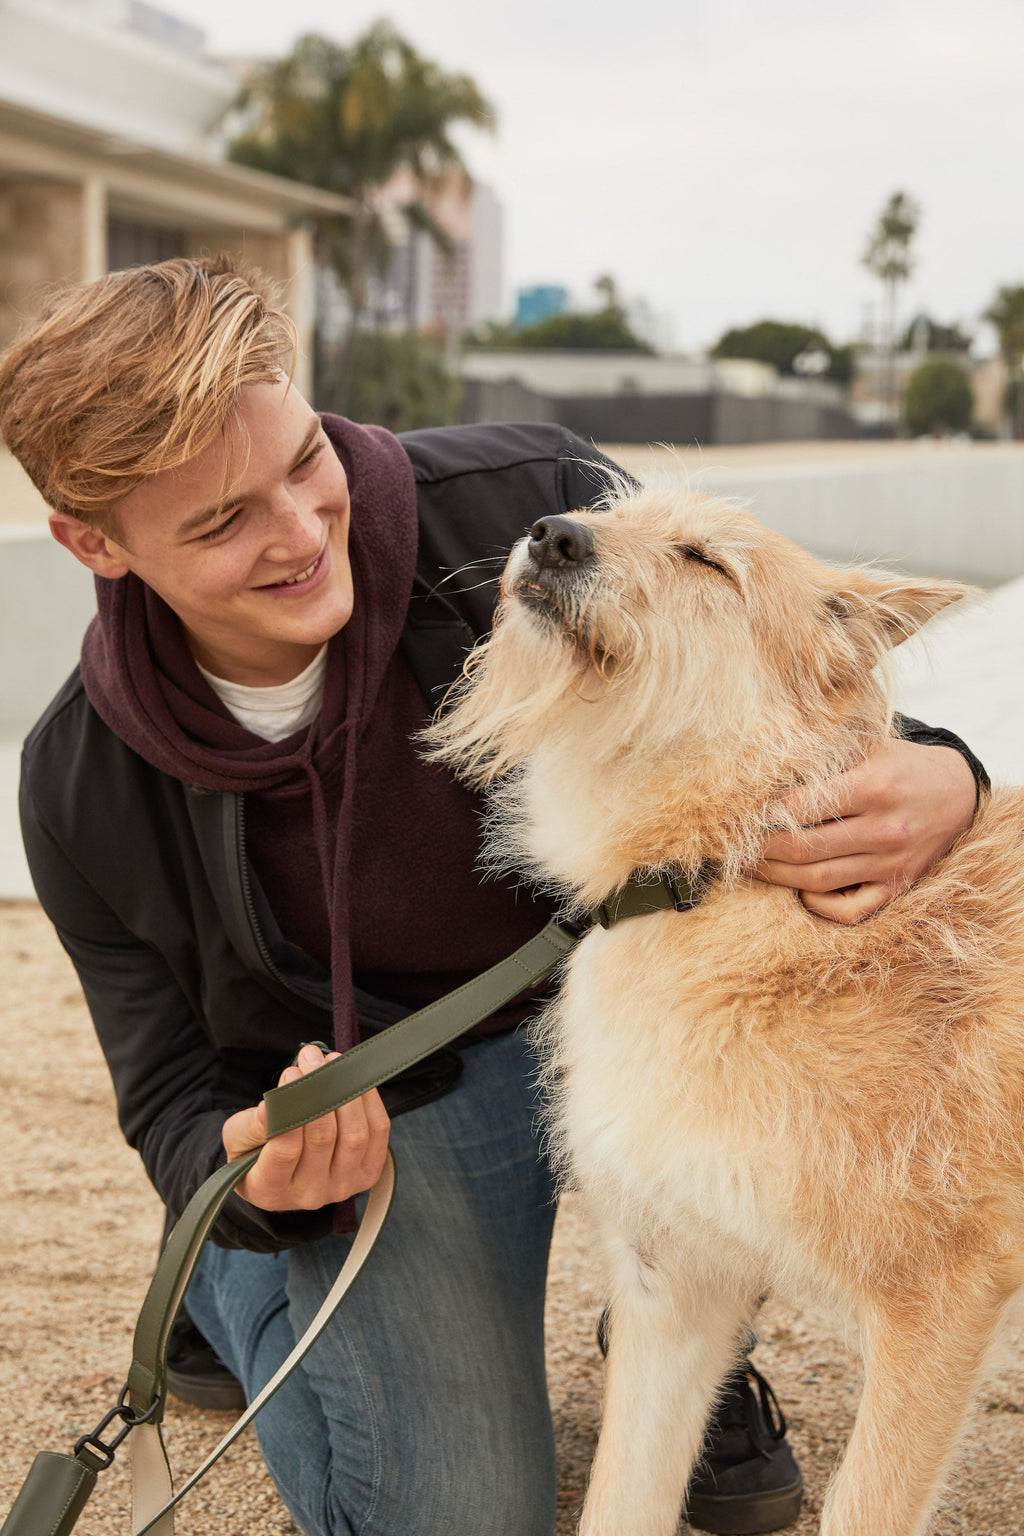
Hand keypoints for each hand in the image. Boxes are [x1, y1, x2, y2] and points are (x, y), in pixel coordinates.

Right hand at [223, 1043, 390, 1210]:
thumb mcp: (237, 1137)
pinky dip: (368, 1101)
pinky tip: (354, 1078)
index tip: (290, 1073)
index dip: (291, 1107)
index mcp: (269, 1189)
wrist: (281, 1171)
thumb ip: (250, 1126)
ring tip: (331, 1062)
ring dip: (346, 1092)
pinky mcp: (367, 1173)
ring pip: (354, 1136)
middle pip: (323, 1138)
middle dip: (319, 1090)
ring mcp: (342, 1187)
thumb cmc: (254, 1149)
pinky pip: (377, 1133)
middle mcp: (309, 1194)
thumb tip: (271, 1108)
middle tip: (311, 1057)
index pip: (285, 1150)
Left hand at [754, 738, 977, 923]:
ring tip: (749, 865)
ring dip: (774, 876)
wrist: (959, 794)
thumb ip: (820, 751)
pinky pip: (849, 910)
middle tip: (733, 844)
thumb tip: (763, 760)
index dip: (761, 812)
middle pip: (801, 848)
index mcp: (872, 787)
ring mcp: (891, 864)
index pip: (799, 807)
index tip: (738, 812)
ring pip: (817, 881)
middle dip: (759, 847)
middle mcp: (884, 829)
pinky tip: (800, 887)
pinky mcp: (897, 887)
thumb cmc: (902, 766)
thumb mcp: (867, 745)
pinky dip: (818, 904)